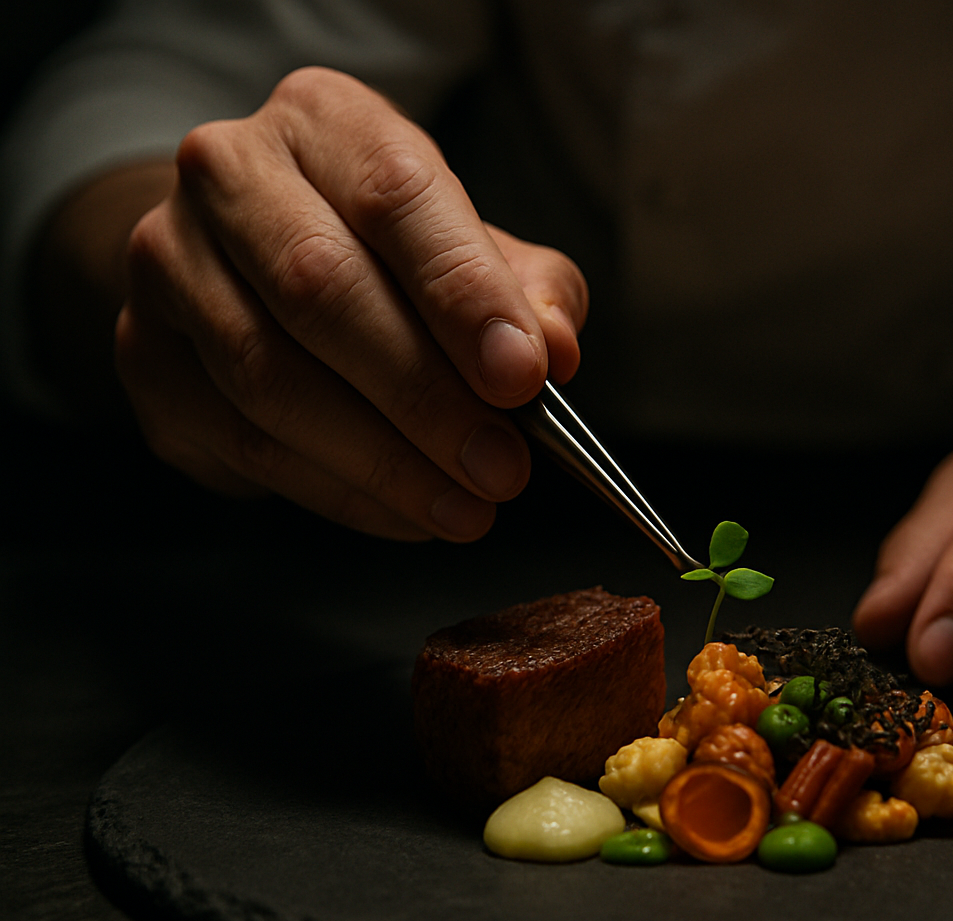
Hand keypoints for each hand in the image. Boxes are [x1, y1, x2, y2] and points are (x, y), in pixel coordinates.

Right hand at [113, 67, 585, 539]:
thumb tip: (556, 350)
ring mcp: (168, 265)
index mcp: (325, 121)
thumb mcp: (475, 249)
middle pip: (321, 289)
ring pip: (270, 379)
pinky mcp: (144, 358)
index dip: (463, 292)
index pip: (395, 197)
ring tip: (465, 508)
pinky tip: (405, 513)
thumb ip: (530, 292)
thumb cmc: (389, 255)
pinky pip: (242, 442)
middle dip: (425, 396)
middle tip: (502, 467)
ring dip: (383, 462)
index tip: (524, 376)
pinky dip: (337, 492)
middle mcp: (227, 174)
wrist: (250, 262)